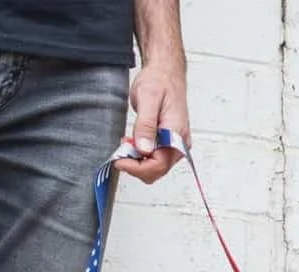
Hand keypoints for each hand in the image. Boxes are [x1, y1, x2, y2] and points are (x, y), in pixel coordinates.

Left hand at [114, 64, 189, 183]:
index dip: (138, 168)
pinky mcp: (169, 144)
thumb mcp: (148, 99)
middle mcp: (179, 144)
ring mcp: (175, 145)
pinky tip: (133, 144)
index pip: (159, 164)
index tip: (119, 161)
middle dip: (136, 166)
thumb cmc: (159, 82)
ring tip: (126, 144)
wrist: (166, 73)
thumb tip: (143, 149)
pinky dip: (141, 157)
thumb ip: (146, 126)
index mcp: (176, 136)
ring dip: (138, 162)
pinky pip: (156, 159)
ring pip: (156, 168)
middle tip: (120, 152)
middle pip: (157, 170)